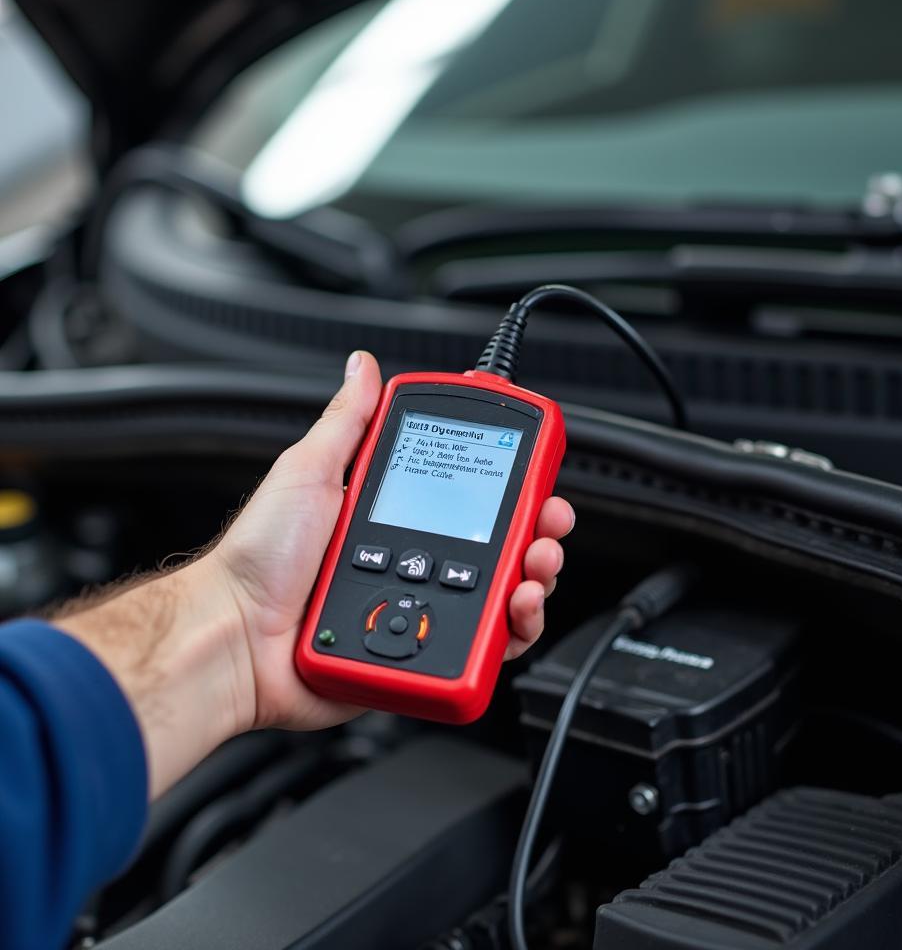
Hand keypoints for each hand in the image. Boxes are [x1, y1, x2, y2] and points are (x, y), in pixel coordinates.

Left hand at [211, 351, 573, 731]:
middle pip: (499, 544)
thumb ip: (346, 422)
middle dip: (538, 529)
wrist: (234, 639)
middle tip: (547, 521)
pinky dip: (512, 631)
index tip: (533, 469)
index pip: (470, 492)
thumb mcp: (308, 471)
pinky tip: (512, 612)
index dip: (510, 481)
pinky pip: (483, 647)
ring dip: (535, 578)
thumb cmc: (258, 559)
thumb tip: (363, 366)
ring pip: (502, 596)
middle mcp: (414, 560)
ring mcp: (421, 608)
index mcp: (394, 516)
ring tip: (533, 567)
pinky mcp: (422, 653)